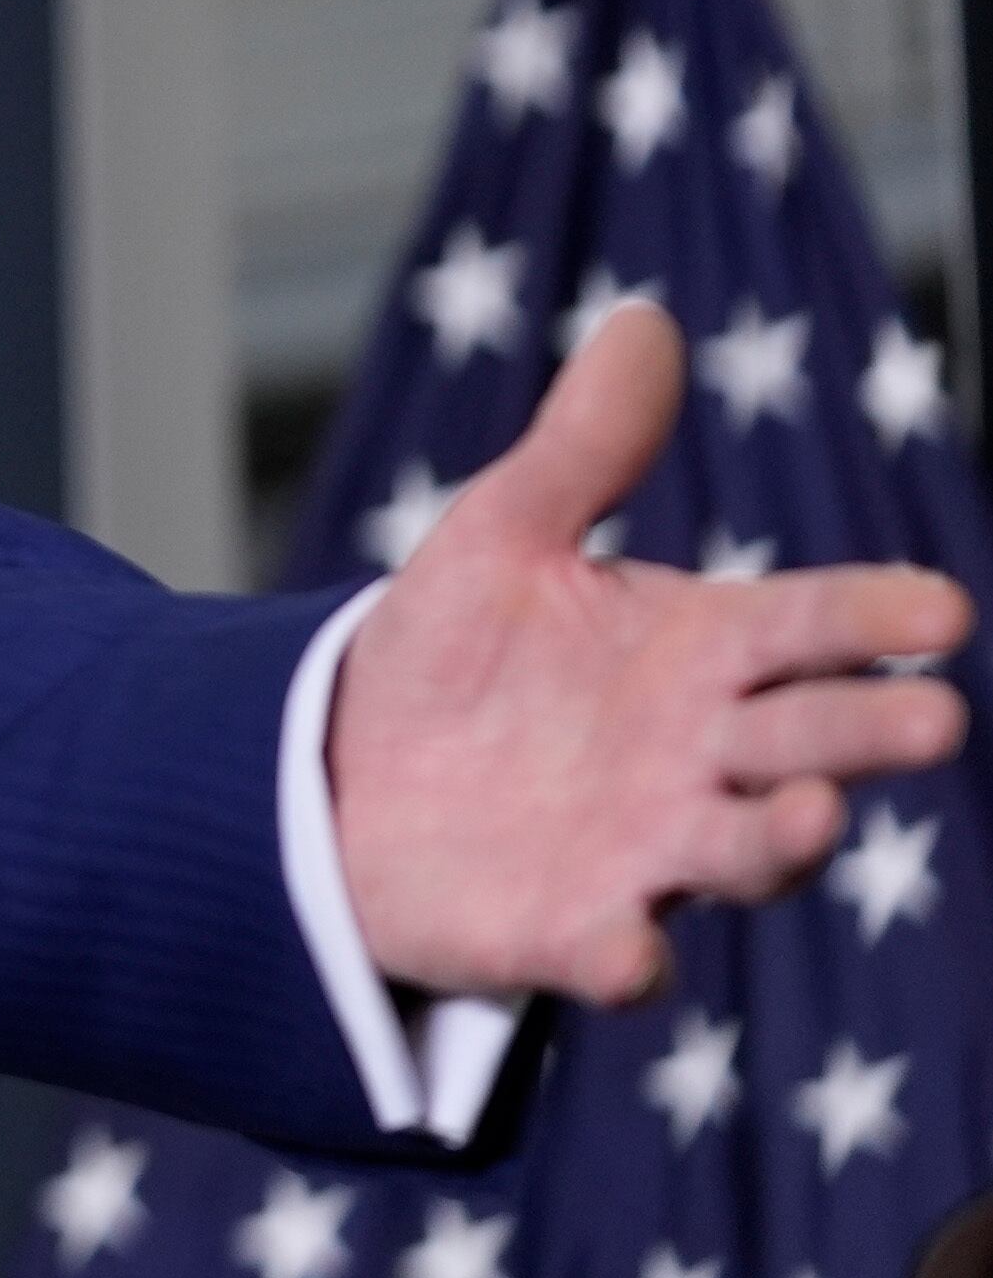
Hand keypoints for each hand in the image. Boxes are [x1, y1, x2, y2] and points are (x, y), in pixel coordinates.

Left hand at [332, 301, 971, 1004]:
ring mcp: (642, 852)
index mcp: (697, 654)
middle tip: (930, 718)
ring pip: (740, 852)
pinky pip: (608, 953)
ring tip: (809, 815)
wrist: (344, 774)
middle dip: (865, 734)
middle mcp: (697, 759)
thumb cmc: (455, 656)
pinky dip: (623, 958)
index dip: (871, 620)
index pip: (804, 628)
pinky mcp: (564, 929)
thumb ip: (583, 448)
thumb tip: (643, 319)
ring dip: (779, 841)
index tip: (941, 609)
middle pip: (803, 741)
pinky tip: (626, 954)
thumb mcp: (503, 536)